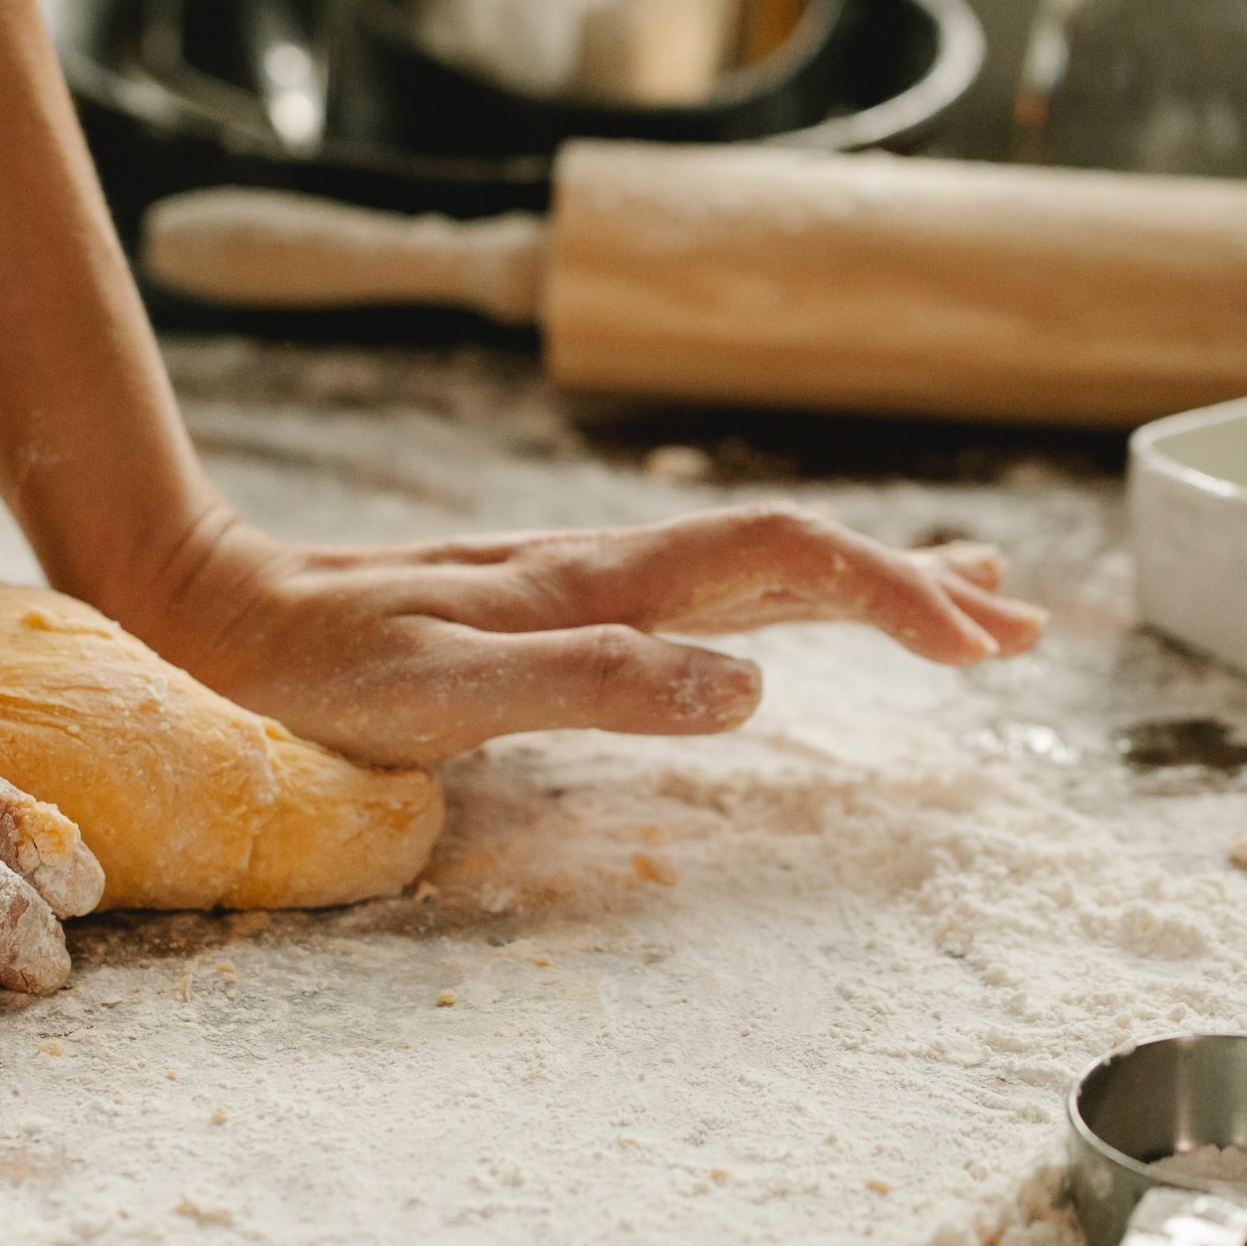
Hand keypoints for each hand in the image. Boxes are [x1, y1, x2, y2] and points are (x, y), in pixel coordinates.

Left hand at [105, 505, 1046, 765]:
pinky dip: (783, 597)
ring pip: (758, 563)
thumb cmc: (319, 672)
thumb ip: (595, 685)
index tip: (987, 652)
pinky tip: (785, 620)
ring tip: (966, 608)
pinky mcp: (553, 605)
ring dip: (868, 584)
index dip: (898, 595)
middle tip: (1024, 629)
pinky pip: (701, 590)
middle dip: (917, 586)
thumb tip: (756, 685)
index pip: (790, 560)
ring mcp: (584, 581)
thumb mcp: (447, 696)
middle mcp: (609, 567)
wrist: (222, 610)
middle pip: (799, 550)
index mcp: (604, 582)